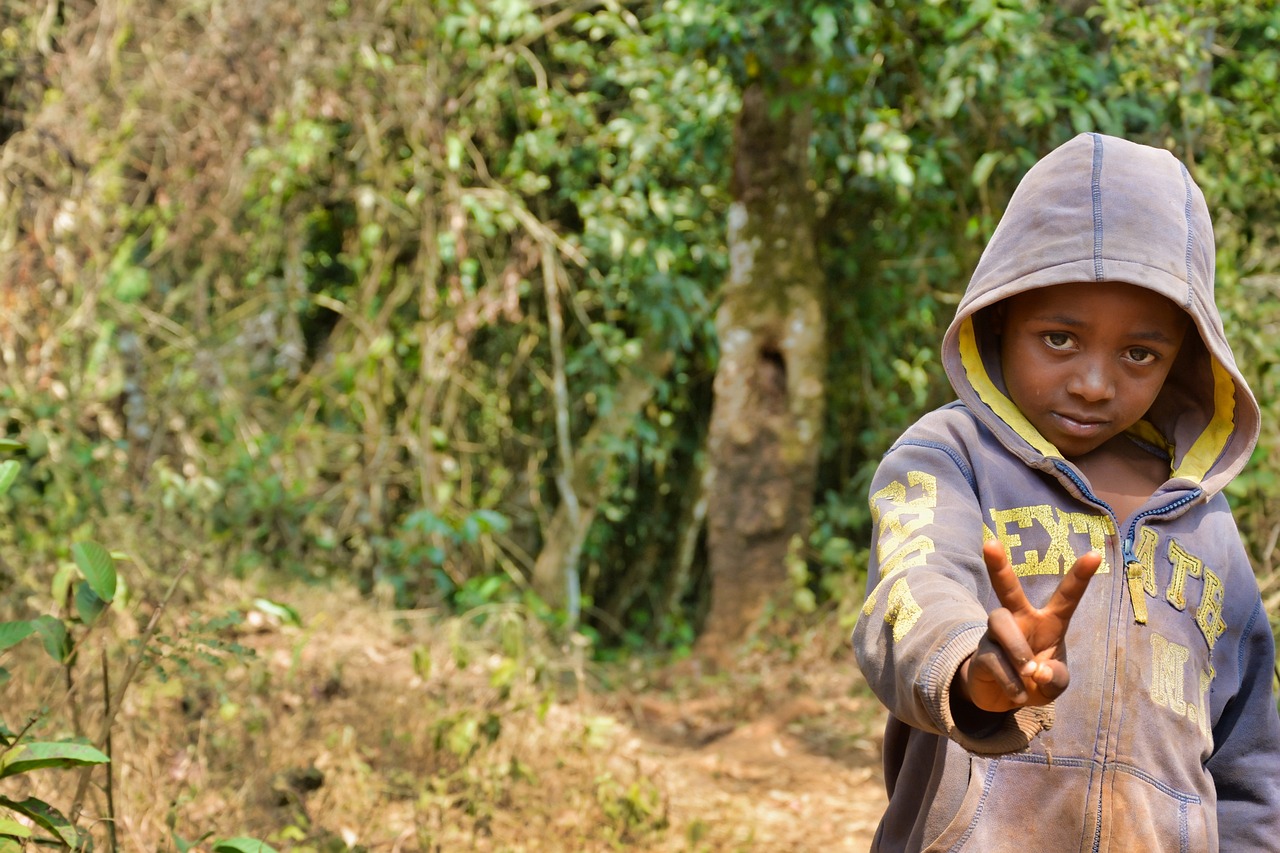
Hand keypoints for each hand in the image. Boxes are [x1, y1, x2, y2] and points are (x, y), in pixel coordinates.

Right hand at [956, 539, 1100, 711]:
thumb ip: (1055, 677)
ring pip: (1000, 623)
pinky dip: (1012, 683)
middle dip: (998, 566)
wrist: (1003, 700)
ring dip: (1018, 651)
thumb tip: (1037, 671)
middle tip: (989, 542)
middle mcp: (1019, 620)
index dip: (1080, 576)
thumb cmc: (1036, 681)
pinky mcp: (982, 654)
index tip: (1095, 554)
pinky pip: (995, 660)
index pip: (1066, 596)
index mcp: (1048, 623)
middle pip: (1008, 589)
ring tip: (1028, 672)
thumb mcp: (1055, 683)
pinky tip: (1018, 694)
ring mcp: (997, 635)